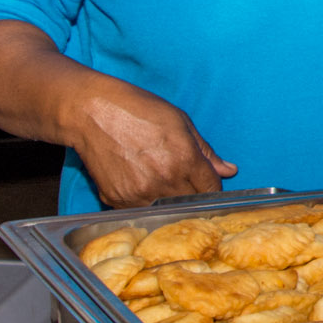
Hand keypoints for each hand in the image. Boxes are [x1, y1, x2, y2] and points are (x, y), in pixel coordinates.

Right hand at [64, 73, 235, 207]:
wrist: (92, 113)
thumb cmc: (139, 111)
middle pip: (191, 204)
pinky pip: (140, 211)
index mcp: (184, 160)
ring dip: (169, 203)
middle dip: (194, 197)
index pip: (211, 189)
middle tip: (187, 185)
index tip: (208, 185)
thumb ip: (206, 151)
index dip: (213, 188)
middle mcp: (164, 180)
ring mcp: (139, 193)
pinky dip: (145, 203)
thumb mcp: (181, 122)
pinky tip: (142, 185)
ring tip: (162, 183)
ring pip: (166, 211)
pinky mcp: (117, 200)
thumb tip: (229, 171)